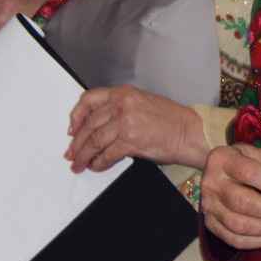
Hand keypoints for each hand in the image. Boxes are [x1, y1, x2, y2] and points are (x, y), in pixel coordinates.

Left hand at [66, 85, 208, 171]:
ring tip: (79, 165)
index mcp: (125, 93)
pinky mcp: (131, 141)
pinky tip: (96, 166)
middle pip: (89, 125)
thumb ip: (119, 109)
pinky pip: (106, 155)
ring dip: (84, 156)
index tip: (71, 129)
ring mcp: (126, 123)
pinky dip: (99, 163)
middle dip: (76, 143)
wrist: (190, 132)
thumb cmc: (171, 120)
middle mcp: (123, 105)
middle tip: (71, 154)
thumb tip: (96, 126)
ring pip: (94, 141)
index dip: (76, 116)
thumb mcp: (143, 103)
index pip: (89, 99)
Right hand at [201, 143, 260, 249]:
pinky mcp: (210, 224)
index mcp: (223, 159)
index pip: (249, 173)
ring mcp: (208, 206)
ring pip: (239, 226)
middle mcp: (211, 184)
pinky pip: (234, 240)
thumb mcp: (256, 152)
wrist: (216, 169)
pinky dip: (257, 241)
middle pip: (243, 203)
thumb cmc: (243, 160)